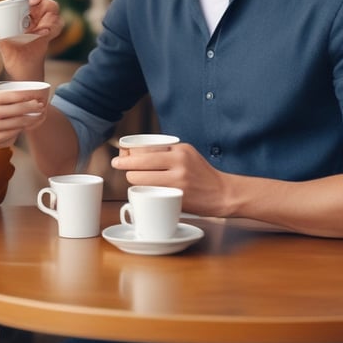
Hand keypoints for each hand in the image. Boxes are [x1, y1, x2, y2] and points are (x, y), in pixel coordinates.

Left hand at [0, 0, 63, 79]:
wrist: (19, 63)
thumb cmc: (8, 46)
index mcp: (25, 10)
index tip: (32, 0)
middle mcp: (38, 14)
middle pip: (49, 4)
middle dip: (45, 7)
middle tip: (37, 15)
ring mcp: (47, 23)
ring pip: (55, 15)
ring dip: (48, 23)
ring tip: (38, 33)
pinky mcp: (52, 33)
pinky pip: (58, 26)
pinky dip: (53, 30)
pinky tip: (44, 36)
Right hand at [0, 87, 46, 147]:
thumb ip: (3, 94)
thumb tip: (25, 93)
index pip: (16, 96)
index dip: (29, 97)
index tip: (37, 97)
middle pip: (21, 110)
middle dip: (34, 108)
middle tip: (41, 107)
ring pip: (20, 124)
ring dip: (31, 120)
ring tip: (37, 116)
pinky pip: (14, 134)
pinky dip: (20, 129)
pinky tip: (24, 125)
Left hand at [111, 143, 228, 216]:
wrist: (224, 193)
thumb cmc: (202, 175)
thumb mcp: (187, 155)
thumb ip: (167, 153)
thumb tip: (136, 154)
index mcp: (179, 149)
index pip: (145, 147)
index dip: (128, 151)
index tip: (121, 154)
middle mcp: (178, 161)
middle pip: (139, 161)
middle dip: (124, 164)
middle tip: (118, 165)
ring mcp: (178, 179)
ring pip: (140, 177)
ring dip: (131, 178)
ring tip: (131, 178)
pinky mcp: (177, 195)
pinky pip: (150, 191)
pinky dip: (142, 191)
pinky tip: (140, 190)